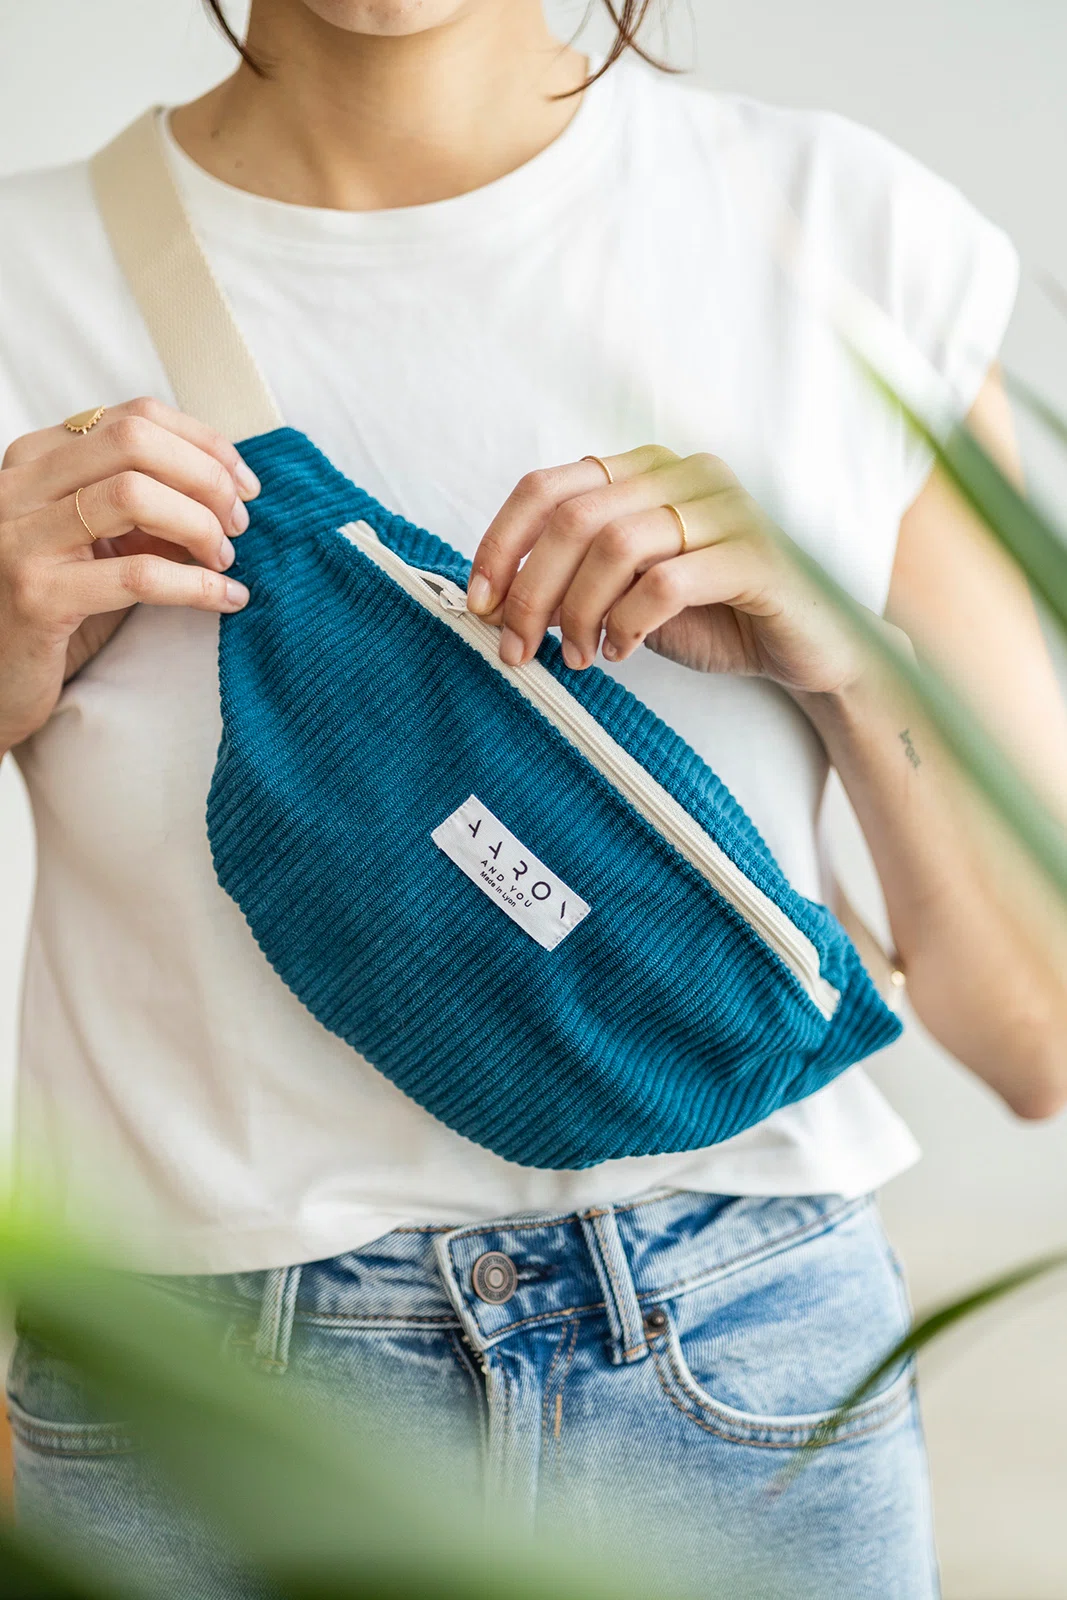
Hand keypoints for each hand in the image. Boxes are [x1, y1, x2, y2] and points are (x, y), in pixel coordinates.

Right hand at [0, 397, 258, 751]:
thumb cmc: (57, 611)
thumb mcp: (100, 545)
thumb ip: (145, 509)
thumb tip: (224, 488)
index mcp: (36, 461)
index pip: (134, 418)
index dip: (204, 444)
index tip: (243, 484)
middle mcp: (19, 486)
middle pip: (135, 443)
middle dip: (206, 478)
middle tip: (237, 524)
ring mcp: (21, 537)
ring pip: (134, 495)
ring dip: (199, 526)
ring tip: (223, 560)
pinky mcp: (37, 595)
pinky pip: (138, 576)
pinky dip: (198, 585)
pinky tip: (228, 597)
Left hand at [467, 445, 868, 698]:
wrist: (808, 648)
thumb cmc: (714, 615)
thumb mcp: (628, 591)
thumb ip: (574, 578)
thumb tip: (495, 601)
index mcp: (645, 469)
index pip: (547, 486)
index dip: (501, 544)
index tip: (479, 602)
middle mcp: (685, 474)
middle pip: (574, 519)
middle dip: (530, 590)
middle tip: (516, 649)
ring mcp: (726, 510)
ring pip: (616, 546)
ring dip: (578, 611)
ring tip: (577, 656)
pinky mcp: (755, 557)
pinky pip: (667, 583)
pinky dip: (628, 624)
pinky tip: (621, 652)